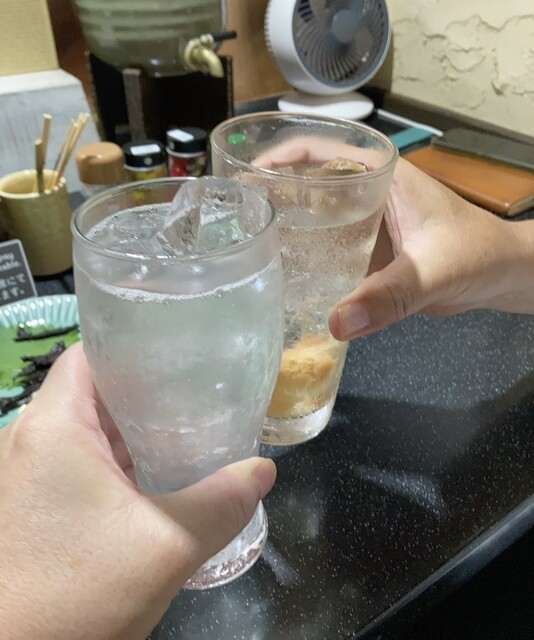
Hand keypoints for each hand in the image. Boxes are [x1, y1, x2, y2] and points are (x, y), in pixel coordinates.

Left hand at [0, 343, 275, 639]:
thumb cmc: (75, 593)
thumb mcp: (164, 546)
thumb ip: (222, 503)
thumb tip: (263, 471)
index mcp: (53, 426)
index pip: (92, 354)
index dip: (137, 344)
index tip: (185, 351)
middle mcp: (32, 439)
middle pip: (95, 390)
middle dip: (149, 388)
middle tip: (204, 389)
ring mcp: (29, 475)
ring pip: (90, 431)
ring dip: (137, 429)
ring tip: (192, 427)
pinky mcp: (35, 506)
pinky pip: (83, 464)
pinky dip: (120, 462)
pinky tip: (159, 476)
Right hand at [255, 138, 533, 338]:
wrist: (500, 277)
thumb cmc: (477, 254)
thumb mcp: (433, 271)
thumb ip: (390, 296)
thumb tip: (336, 323)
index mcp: (383, 175)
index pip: (319, 150)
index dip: (277, 157)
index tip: (243, 177)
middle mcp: (368, 193)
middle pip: (307, 182)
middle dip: (270, 194)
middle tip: (234, 219)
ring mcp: (367, 222)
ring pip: (315, 215)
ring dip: (285, 225)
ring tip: (247, 245)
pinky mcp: (368, 250)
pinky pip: (327, 246)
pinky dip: (305, 256)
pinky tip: (283, 275)